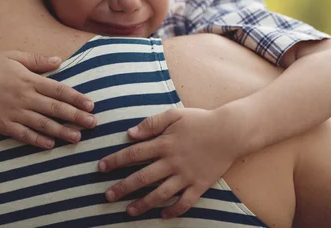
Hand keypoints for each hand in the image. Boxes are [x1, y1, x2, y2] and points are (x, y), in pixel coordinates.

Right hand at [0, 50, 96, 148]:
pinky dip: (37, 140)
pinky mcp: (3, 125)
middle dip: (76, 117)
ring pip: (43, 124)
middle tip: (93, 124)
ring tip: (77, 138)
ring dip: (62, 131)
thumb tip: (59, 60)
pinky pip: (24, 134)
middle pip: (56, 109)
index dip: (77, 98)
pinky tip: (50, 144)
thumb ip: (37, 60)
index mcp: (30, 80)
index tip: (91, 105)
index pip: (59, 90)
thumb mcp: (14, 56)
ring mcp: (14, 112)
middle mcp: (25, 97)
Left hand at [98, 107, 246, 218]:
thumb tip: (130, 134)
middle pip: (142, 177)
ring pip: (160, 194)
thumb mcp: (174, 114)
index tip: (100, 168)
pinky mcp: (200, 185)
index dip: (115, 161)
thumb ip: (151, 123)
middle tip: (107, 196)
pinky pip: (185, 202)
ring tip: (129, 211)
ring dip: (143, 204)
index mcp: (164, 144)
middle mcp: (172, 162)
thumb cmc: (200, 120)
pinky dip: (173, 211)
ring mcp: (186, 176)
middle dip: (122, 187)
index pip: (133, 154)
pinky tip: (162, 216)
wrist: (230, 131)